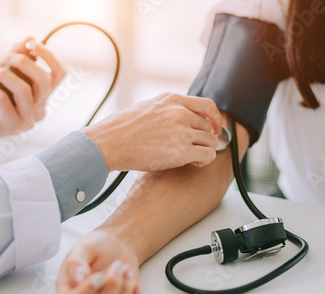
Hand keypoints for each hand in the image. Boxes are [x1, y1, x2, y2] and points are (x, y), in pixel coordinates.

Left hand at [0, 37, 65, 150]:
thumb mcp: (1, 69)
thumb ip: (16, 55)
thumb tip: (30, 38)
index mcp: (42, 96)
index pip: (59, 75)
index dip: (49, 57)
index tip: (34, 44)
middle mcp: (40, 110)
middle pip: (44, 81)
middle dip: (24, 63)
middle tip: (6, 58)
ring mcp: (28, 121)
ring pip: (24, 91)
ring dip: (4, 75)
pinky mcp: (12, 127)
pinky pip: (5, 101)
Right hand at [56, 230, 140, 293]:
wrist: (117, 246)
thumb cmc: (98, 247)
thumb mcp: (85, 247)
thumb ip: (76, 262)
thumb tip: (77, 278)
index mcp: (67, 289)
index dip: (85, 293)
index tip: (99, 276)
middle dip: (111, 286)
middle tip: (117, 266)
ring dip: (124, 292)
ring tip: (126, 270)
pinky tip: (135, 284)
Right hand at [82, 93, 222, 171]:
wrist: (109, 142)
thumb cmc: (121, 129)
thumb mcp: (147, 107)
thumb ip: (167, 110)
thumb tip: (181, 118)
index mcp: (172, 100)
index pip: (207, 105)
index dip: (215, 118)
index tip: (214, 128)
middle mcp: (179, 113)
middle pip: (208, 126)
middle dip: (205, 138)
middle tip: (196, 148)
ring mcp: (181, 132)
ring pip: (210, 141)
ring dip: (204, 150)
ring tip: (192, 157)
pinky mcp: (181, 152)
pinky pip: (207, 156)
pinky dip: (204, 161)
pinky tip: (193, 163)